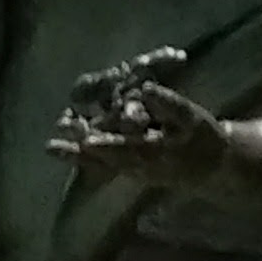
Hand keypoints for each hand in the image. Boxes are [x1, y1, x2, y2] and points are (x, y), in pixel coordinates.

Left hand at [48, 49, 223, 175]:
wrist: (211, 168)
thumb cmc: (202, 139)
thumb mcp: (193, 119)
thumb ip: (170, 105)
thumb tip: (147, 89)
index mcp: (155, 151)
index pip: (127, 147)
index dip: (107, 144)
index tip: (86, 139)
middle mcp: (139, 166)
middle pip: (104, 160)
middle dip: (78, 153)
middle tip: (51, 148)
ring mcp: (133, 171)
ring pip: (100, 165)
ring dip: (75, 157)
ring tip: (50, 149)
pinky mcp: (130, 171)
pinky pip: (102, 167)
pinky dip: (83, 160)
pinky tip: (63, 152)